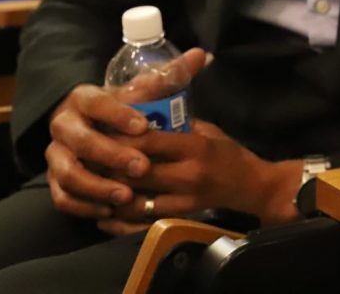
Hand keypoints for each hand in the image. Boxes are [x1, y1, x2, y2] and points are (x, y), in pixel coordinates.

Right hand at [44, 47, 204, 222]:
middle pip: (81, 141)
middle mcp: (63, 126)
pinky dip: (84, 206)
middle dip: (112, 155)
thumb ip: (169, 75)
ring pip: (68, 174)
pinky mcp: (55, 181)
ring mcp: (55, 155)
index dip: (119, 115)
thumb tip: (202, 55)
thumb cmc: (124, 109)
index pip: (97, 104)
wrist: (94, 127)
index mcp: (84, 99)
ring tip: (127, 196)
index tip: (144, 127)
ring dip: (97, 187)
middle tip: (143, 167)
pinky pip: (63, 198)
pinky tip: (110, 211)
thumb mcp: (143, 91)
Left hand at [99, 119, 302, 234]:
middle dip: (107, 165)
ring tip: (91, 185)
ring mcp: (184, 200)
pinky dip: (120, 221)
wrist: (253, 186)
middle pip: (135, 172)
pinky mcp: (181, 217)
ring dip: (110, 194)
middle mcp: (187, 175)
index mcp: (194, 147)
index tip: (100, 130)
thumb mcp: (208, 131)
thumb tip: (144, 116)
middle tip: (86, 157)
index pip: (149, 141)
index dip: (120, 137)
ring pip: (135, 201)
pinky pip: (143, 223)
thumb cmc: (229, 154)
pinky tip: (104, 214)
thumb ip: (178, 126)